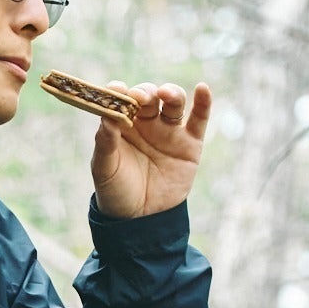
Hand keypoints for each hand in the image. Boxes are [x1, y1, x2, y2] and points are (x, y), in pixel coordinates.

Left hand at [90, 81, 211, 219]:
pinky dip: (204, 102)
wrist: (141, 219)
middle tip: (140, 98)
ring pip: (173, 102)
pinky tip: (203, 88)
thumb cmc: (116, 190)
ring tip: (166, 94)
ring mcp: (169, 131)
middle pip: (149, 96)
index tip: (116, 89)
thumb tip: (107, 116)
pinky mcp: (190, 143)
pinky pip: (199, 119)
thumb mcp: (104, 168)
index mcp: (122, 123)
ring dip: (171, 92)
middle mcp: (146, 122)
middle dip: (145, 92)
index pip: (121, 99)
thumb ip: (105, 142)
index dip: (119, 91)